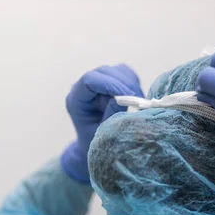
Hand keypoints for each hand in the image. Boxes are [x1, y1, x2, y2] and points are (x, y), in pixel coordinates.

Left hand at [61, 65, 143, 182]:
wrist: (94, 144)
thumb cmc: (95, 142)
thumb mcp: (102, 133)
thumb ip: (111, 114)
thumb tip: (124, 97)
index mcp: (76, 99)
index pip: (90, 80)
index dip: (111, 84)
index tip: (129, 97)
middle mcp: (85, 87)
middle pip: (105, 71)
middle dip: (124, 84)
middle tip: (138, 100)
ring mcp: (98, 83)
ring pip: (116, 70)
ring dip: (130, 83)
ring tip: (138, 101)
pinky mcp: (111, 82)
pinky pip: (125, 74)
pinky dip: (134, 83)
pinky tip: (136, 97)